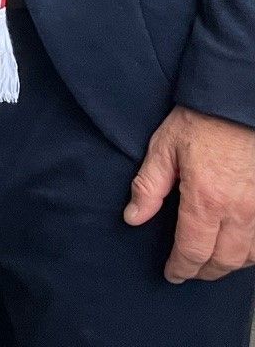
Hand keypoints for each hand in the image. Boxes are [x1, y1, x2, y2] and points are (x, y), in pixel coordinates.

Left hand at [126, 105, 254, 280]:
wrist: (237, 102)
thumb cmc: (200, 122)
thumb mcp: (163, 148)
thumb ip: (148, 187)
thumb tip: (133, 218)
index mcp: (206, 199)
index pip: (193, 250)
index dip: (181, 268)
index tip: (172, 274)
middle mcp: (239, 210)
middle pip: (224, 260)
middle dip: (204, 271)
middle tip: (188, 271)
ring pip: (250, 256)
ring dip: (229, 265)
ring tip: (210, 263)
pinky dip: (252, 252)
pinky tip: (238, 249)